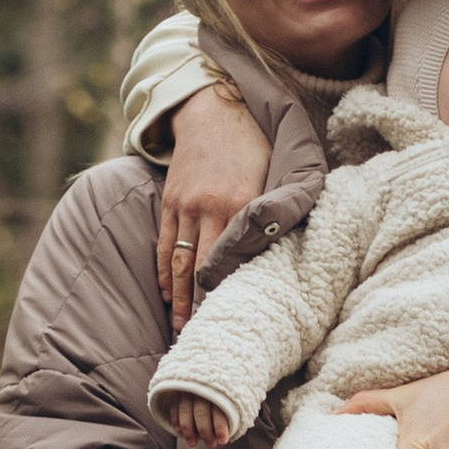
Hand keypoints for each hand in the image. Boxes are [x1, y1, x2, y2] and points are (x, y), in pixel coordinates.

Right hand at [156, 84, 272, 329]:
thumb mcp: (273, 176)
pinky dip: (163, 272)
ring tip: (180, 329)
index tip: (231, 323)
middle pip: (200, 269)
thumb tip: (286, 256)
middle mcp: (211, 208)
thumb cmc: (254, 146)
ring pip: (178, 261)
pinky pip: (162, 243)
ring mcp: (186, 205)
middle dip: (199, 307)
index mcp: (242, 204)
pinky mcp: (170, 200)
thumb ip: (274, 214)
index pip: (232, 261)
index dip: (228, 294)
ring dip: (178, 298)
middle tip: (200, 339)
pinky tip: (166, 294)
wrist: (215, 109)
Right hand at [156, 387, 232, 446]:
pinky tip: (179, 432)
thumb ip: (228, 416)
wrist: (208, 376)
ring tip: (193, 443)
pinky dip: (176, 421)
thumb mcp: (231, 403)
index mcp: (218, 391)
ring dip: (188, 430)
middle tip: (211, 445)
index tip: (222, 441)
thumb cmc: (222, 398)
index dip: (220, 427)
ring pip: (185, 411)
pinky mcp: (177, 393)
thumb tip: (223, 437)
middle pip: (201, 412)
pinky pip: (174, 407)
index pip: (219, 409)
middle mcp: (202, 389)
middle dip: (205, 431)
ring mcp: (188, 390)